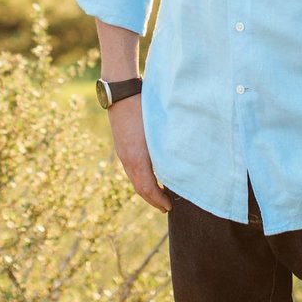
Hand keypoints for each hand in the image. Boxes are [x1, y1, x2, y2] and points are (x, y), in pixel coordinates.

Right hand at [107, 95, 171, 211]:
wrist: (121, 93)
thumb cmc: (144, 107)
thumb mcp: (159, 129)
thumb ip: (167, 147)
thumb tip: (180, 161)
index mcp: (138, 157)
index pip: (148, 188)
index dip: (158, 200)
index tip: (170, 206)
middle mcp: (127, 159)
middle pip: (139, 187)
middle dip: (152, 200)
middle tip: (165, 207)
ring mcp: (122, 153)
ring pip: (134, 179)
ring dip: (146, 190)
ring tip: (158, 196)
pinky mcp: (121, 147)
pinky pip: (131, 170)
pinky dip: (141, 179)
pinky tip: (149, 177)